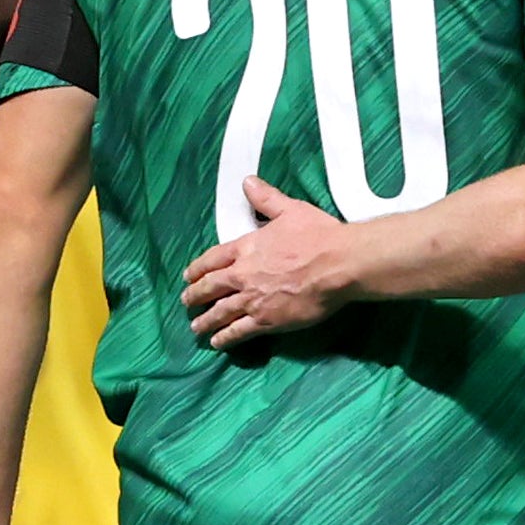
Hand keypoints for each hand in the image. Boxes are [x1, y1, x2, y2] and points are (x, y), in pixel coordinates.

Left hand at [181, 179, 354, 347]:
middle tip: (186, 302)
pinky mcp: (267, 320)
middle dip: (195, 296)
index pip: (213, 259)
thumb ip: (266, 198)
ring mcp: (253, 300)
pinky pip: (239, 332)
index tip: (188, 276)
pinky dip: (226, 338)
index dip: (198, 269)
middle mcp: (243, 275)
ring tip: (196, 327)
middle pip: (211, 287)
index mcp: (246, 247)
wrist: (338, 264)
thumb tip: (248, 182)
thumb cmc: (317, 235)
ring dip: (206, 320)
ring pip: (220, 312)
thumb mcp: (290, 210)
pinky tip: (217, 342)